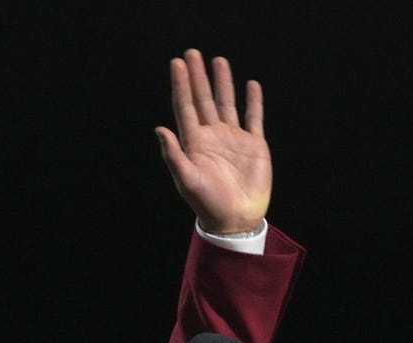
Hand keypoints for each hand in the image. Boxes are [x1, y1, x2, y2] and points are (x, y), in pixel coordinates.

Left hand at [155, 49, 271, 233]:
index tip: (177, 64)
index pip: (185, 107)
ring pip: (226, 103)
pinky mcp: (253, 144)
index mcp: (194, 143)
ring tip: (218, 61)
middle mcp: (212, 136)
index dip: (181, 85)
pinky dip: (253, 101)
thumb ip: (173, 155)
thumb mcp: (186, 180)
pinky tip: (250, 85)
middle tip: (192, 53)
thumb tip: (159, 129)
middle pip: (203, 99)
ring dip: (222, 83)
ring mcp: (233, 139)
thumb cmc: (208, 203)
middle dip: (198, 77)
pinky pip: (253, 118)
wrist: (235, 219)